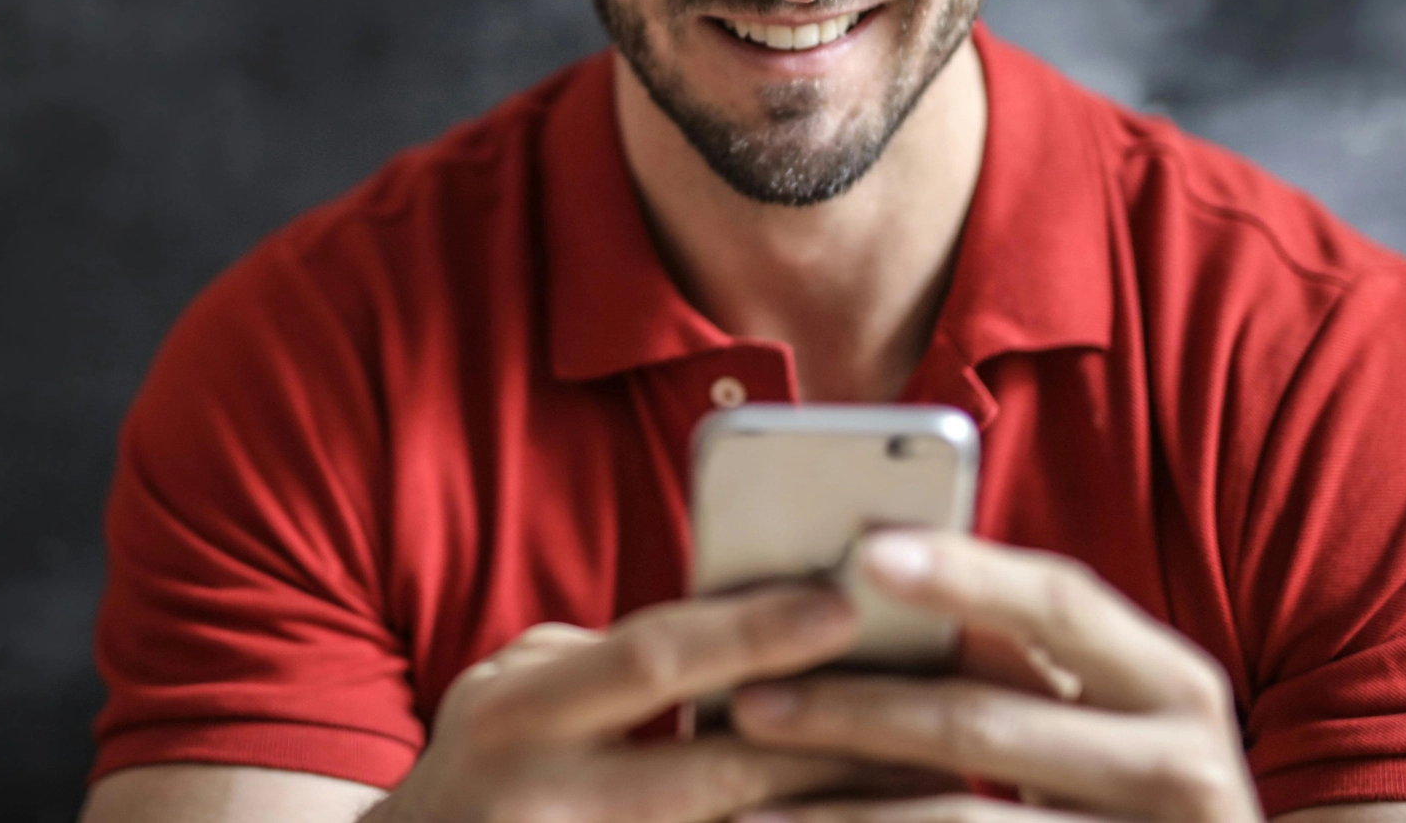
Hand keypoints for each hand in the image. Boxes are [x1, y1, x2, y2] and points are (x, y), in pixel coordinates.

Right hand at [361, 586, 947, 822]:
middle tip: (927, 708)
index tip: (841, 605)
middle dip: (828, 741)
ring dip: (830, 813)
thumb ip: (609, 665)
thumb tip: (738, 633)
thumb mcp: (507, 691)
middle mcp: (547, 800)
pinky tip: (844, 822)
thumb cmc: (478, 767)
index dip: (750, 632)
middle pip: (716, 770)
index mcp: (519, 714)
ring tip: (920, 786)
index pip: (652, 662)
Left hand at [726, 531, 1263, 822]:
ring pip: (963, 818)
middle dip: (852, 709)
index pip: (1061, 604)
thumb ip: (1014, 662)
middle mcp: (1182, 765)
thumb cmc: (1117, 789)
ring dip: (841, 808)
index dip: (964, 573)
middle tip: (747, 702)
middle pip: (984, 720)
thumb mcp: (1094, 719)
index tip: (864, 549)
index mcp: (1173, 684)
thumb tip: (872, 581)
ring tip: (745, 808)